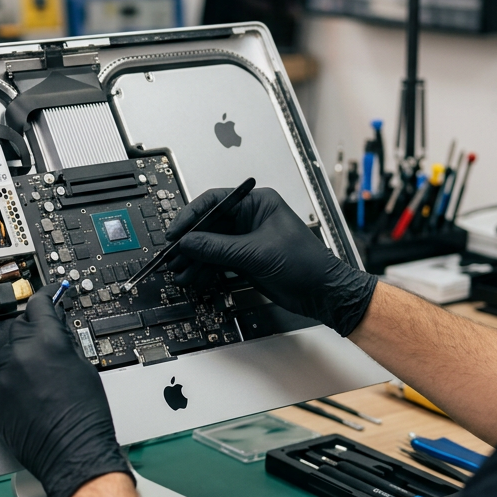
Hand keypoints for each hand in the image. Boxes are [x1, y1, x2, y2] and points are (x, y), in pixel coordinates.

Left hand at [0, 285, 130, 496]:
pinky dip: (10, 381)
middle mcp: (20, 354)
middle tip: (48, 344)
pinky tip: (29, 395)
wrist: (72, 452)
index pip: (40, 305)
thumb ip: (65, 342)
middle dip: (33, 331)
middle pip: (20, 327)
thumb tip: (56, 328)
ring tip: (42, 381)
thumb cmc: (85, 418)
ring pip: (8, 354)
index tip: (50, 294)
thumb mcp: (86, 367)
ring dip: (21, 358)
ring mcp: (3, 376)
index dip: (47, 297)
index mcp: (47, 342)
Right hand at [166, 187, 375, 336]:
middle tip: (173, 256)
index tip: (176, 232)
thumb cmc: (307, 265)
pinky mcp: (244, 259)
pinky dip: (204, 270)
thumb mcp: (257, 253)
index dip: (191, 216)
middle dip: (190, 243)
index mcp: (257, 203)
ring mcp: (245, 239)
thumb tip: (188, 243)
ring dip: (194, 260)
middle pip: (208, 225)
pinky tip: (194, 278)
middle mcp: (249, 218)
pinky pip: (216, 261)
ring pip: (209, 246)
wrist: (323, 294)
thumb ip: (218, 248)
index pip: (214, 202)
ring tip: (181, 272)